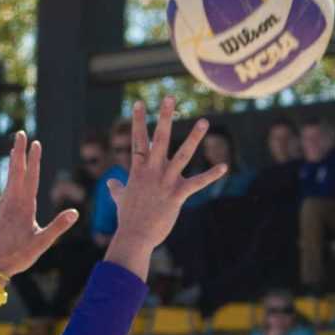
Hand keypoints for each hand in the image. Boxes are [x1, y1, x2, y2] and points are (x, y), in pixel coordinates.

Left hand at [0, 130, 80, 279]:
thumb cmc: (17, 256)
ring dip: (14, 162)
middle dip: (19, 152)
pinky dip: (10, 179)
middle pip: (16, 171)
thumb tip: (75, 212)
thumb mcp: (41, 243)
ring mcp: (6, 207)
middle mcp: (13, 202)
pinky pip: (7, 190)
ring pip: (11, 179)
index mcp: (24, 206)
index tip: (36, 143)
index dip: (34, 160)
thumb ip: (58, 227)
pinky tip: (11, 182)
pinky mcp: (3, 214)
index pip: (31, 177)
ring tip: (15, 149)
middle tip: (19, 133)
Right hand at [104, 96, 223, 278]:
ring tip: (204, 121)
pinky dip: (211, 175)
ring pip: (182, 154)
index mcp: (138, 170)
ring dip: (194, 137)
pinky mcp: (177, 195)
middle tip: (170, 97)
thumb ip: (116, 188)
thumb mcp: (120, 199)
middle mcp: (152, 171)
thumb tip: (110, 183)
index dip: (137, 120)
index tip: (138, 103)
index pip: (138, 140)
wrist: (135, 236)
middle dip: (164, 117)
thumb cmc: (128, 218)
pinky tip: (224, 167)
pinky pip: (197, 183)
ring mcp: (166, 181)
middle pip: (159, 138)